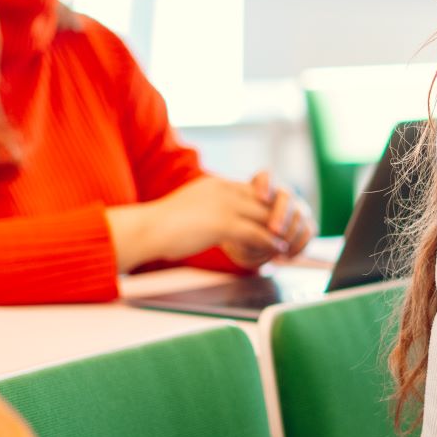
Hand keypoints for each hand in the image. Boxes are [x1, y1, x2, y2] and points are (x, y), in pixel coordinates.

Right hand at [107, 176, 281, 269]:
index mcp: (218, 185)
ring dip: (280, 233)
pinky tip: (277, 250)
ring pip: (265, 216)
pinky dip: (270, 242)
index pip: (255, 192)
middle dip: (281, 220)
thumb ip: (211, 210)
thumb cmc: (163, 226)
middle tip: (290, 237)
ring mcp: (224, 205)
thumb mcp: (193, 208)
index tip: (277, 224)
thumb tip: (220, 224)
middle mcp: (225, 190)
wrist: (145, 230)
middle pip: (266, 202)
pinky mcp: (222, 223)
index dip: (269, 209)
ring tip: (288, 247)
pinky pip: (256, 232)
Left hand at [221, 171, 314, 267]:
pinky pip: (309, 230)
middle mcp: (280, 195)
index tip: (262, 198)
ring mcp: (295, 208)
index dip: (266, 185)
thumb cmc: (237, 230)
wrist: (247, 243)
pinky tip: (285, 257)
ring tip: (277, 251)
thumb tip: (255, 232)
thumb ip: (243, 226)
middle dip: (281, 214)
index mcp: (260, 189)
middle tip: (275, 231)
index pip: (265, 177)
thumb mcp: (234, 228)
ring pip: (300, 214)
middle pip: (286, 196)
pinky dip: (298, 245)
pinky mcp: (306, 224)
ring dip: (291, 233)